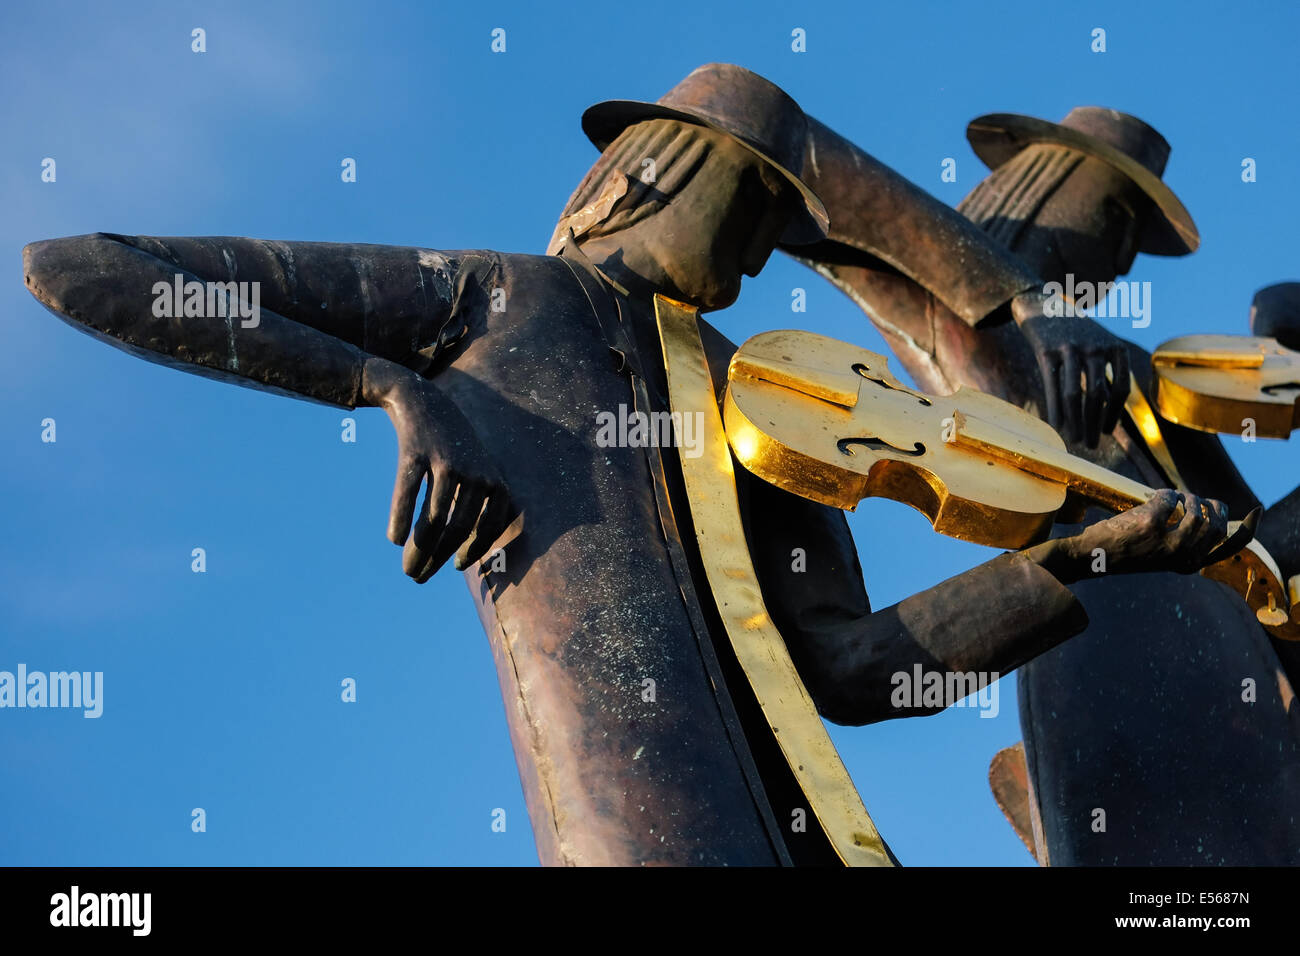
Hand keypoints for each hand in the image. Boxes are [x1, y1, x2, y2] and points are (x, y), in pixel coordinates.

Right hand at [362, 357, 512, 582]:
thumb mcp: (477, 471)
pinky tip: (394, 540)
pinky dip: (400, 521)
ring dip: (419, 551)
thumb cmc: (452, 447)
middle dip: (437, 560)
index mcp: (494, 480)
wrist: (424, 401)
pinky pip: (408, 495)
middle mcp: (475, 473)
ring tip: (408, 569)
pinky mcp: (416, 454)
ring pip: (433, 519)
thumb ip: (477, 507)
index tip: (455, 566)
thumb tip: (465, 556)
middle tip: (419, 577)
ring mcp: (445, 462)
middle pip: (457, 529)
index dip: (472, 552)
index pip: (488, 528)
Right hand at [1014, 293, 1129, 448]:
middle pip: (1098, 395)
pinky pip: (1052, 386)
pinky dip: (1055, 410)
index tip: (1106, 432)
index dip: (1113, 415)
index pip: (1120, 389)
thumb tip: (1108, 410)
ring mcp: (1070, 349)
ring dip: (1076, 422)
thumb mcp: (1099, 342)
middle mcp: (1095, 347)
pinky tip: (1056, 426)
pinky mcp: (1046, 351)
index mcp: (1114, 348)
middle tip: (1091, 445)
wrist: (1043, 304)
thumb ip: (1107, 369)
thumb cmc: (1074, 332)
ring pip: (1075, 393)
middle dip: (1094, 424)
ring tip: (1074, 440)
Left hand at [1064, 489, 1255, 579]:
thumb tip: (1207, 509)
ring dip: (1189, 498)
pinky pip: (1170, 498)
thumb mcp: (1163, 552)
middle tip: (1199, 499)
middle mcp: (1182, 556)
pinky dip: (1167, 493)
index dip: (1247, 529)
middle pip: (1216, 524)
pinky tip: (1158, 498)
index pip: (1229, 548)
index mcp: (1188, 565)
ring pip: (1196, 510)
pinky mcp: (1151, 524)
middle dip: (1212, 506)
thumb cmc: (1127, 550)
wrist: (1092, 556)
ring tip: (1179, 498)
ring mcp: (1167, 541)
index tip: (1256, 512)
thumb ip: (1186, 538)